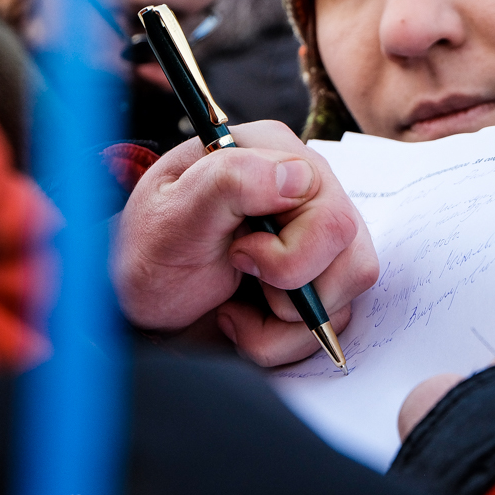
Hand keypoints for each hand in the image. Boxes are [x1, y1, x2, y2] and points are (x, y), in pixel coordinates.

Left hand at [111, 121, 378, 364]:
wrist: (141, 304)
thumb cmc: (149, 254)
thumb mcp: (172, 215)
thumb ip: (228, 182)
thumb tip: (295, 178)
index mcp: (276, 156)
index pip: (331, 214)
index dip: (288, 254)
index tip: (236, 256)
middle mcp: (309, 192)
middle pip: (352, 260)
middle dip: (289, 293)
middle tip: (238, 276)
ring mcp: (320, 237)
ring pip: (348, 295)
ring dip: (284, 323)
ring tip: (237, 305)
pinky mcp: (321, 276)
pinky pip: (335, 320)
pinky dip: (284, 339)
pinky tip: (247, 316)